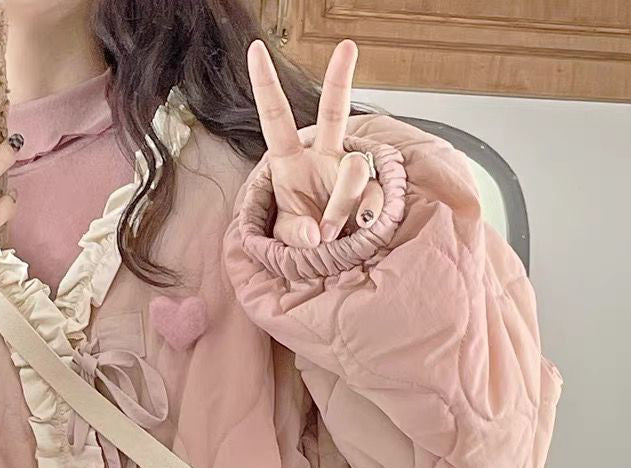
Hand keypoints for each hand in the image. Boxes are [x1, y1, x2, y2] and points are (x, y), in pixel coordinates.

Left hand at [246, 38, 383, 248]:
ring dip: (340, 208)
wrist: (333, 257)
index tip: (256, 50)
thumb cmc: (305, 236)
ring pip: (353, 171)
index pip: (276, 120)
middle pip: (333, 112)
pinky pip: (372, 199)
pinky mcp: (374, 190)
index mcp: (290, 162)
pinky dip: (362, 220)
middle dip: (339, 78)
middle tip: (347, 46)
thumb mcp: (287, 237)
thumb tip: (313, 233)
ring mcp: (352, 171)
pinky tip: (356, 231)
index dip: (266, 86)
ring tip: (328, 234)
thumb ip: (294, 233)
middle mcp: (324, 157)